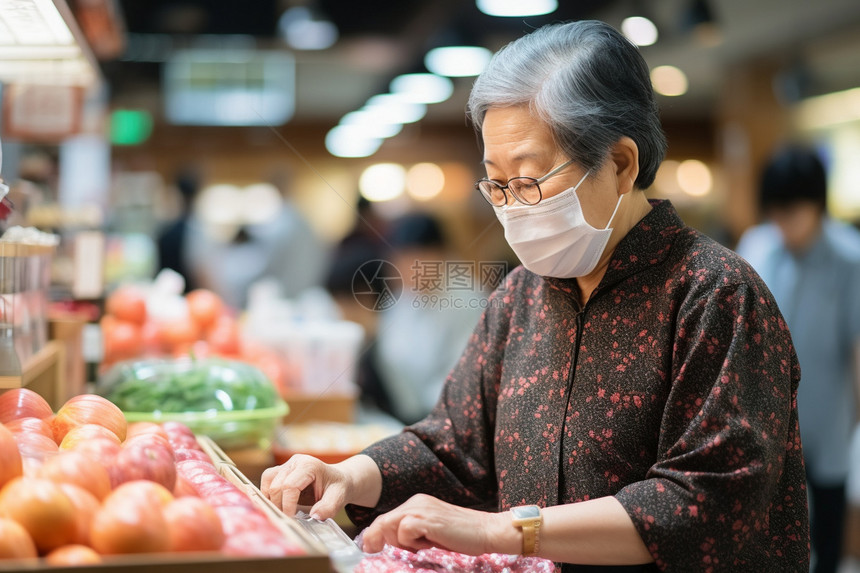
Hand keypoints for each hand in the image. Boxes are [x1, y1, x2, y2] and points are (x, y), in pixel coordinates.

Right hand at [261, 453, 365, 518]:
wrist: (337, 480)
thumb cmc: (337, 488)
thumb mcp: (339, 498)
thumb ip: (329, 507)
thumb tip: (314, 516)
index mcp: (309, 465)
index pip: (289, 486)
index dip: (288, 505)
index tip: (291, 518)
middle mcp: (295, 461)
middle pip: (276, 485)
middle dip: (279, 505)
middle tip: (288, 518)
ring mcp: (287, 465)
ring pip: (268, 481)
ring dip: (272, 500)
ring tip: (283, 512)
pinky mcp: (281, 471)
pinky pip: (266, 481)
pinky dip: (269, 495)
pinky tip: (278, 505)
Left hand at [360, 494, 517, 555]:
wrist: (486, 530)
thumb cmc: (462, 536)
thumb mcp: (431, 532)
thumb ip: (412, 533)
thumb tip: (389, 544)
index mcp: (417, 503)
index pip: (386, 518)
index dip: (375, 535)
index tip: (371, 549)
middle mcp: (416, 502)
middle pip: (383, 522)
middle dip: (382, 540)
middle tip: (403, 550)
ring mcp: (420, 508)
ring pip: (390, 526)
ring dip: (402, 542)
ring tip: (423, 545)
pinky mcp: (426, 518)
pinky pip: (404, 531)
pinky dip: (411, 542)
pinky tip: (430, 543)